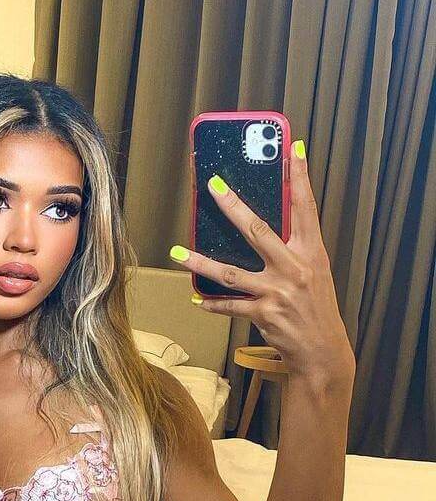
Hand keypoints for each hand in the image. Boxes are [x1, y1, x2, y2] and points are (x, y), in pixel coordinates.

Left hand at [169, 141, 355, 385]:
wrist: (322, 350)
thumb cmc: (315, 308)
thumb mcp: (313, 273)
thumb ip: (292, 250)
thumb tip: (259, 230)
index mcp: (311, 252)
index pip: (305, 208)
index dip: (299, 178)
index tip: (292, 150)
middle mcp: (294, 268)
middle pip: (258, 230)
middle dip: (233, 206)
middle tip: (213, 186)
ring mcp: (277, 291)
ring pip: (230, 273)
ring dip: (200, 263)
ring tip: (177, 252)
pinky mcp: (263, 314)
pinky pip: (230, 305)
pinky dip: (212, 303)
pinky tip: (196, 299)